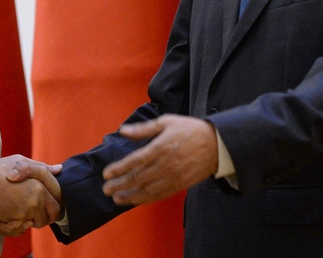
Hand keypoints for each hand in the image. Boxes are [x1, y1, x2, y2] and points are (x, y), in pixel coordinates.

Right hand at [0, 155, 61, 230]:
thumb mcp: (21, 162)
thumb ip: (42, 167)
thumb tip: (59, 169)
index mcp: (40, 185)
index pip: (55, 204)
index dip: (51, 209)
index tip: (45, 210)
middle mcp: (37, 198)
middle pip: (49, 217)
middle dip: (43, 219)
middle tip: (33, 217)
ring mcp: (27, 210)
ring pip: (35, 224)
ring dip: (30, 223)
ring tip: (19, 217)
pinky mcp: (15, 218)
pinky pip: (21, 228)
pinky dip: (16, 226)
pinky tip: (8, 218)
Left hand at [101, 115, 217, 205]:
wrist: (216, 145)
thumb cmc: (189, 130)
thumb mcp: (166, 122)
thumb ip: (144, 129)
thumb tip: (123, 131)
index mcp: (160, 147)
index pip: (135, 161)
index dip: (119, 169)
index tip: (106, 174)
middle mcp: (165, 165)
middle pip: (138, 178)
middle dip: (120, 185)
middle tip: (105, 189)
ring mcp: (172, 177)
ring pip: (147, 190)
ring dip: (129, 195)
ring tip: (116, 198)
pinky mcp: (179, 186)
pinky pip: (159, 195)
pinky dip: (145, 199)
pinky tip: (134, 200)